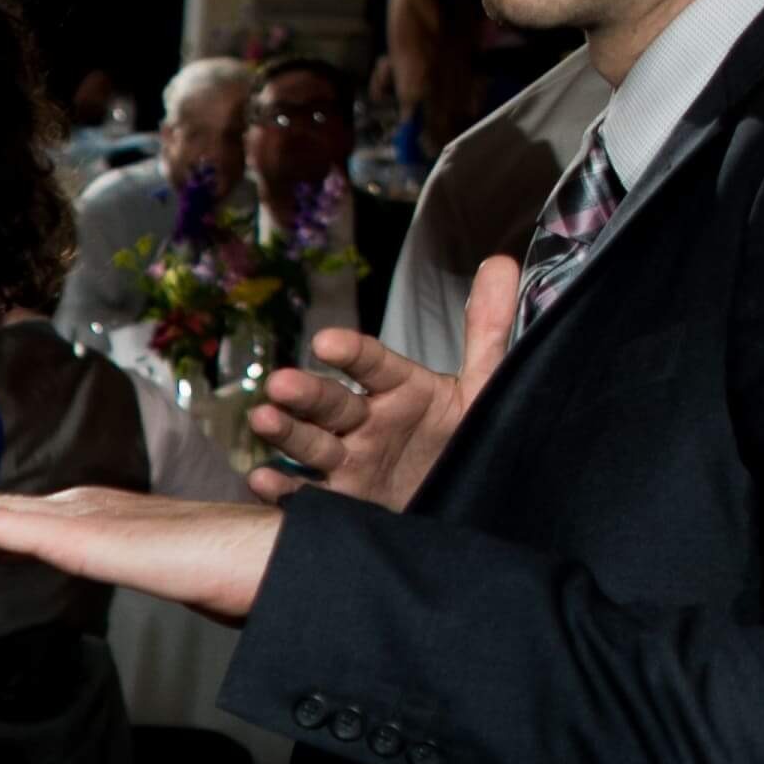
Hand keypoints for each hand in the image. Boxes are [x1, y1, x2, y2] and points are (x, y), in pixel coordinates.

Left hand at [0, 485, 282, 624]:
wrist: (271, 563)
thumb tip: (122, 576)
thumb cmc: (230, 573)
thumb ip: (130, 571)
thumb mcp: (160, 576)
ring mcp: (77, 518)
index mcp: (89, 522)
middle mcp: (75, 510)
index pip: (2, 530)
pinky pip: (1, 531)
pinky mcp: (80, 537)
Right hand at [245, 252, 517, 510]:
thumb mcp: (482, 388)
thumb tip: (501, 263)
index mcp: (398, 388)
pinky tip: (262, 480)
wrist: (459, 501)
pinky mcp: (339, 500)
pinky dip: (282, 490)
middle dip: (305, 393)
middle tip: (281, 384)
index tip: (328, 342)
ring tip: (262, 420)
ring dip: (286, 432)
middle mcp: (366, 421)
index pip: (373, 364)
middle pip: (331, 403)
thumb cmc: (463, 439)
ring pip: (312, 443)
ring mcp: (349, 460)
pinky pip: (306, 494)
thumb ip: (486, 331)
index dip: (351, 353)